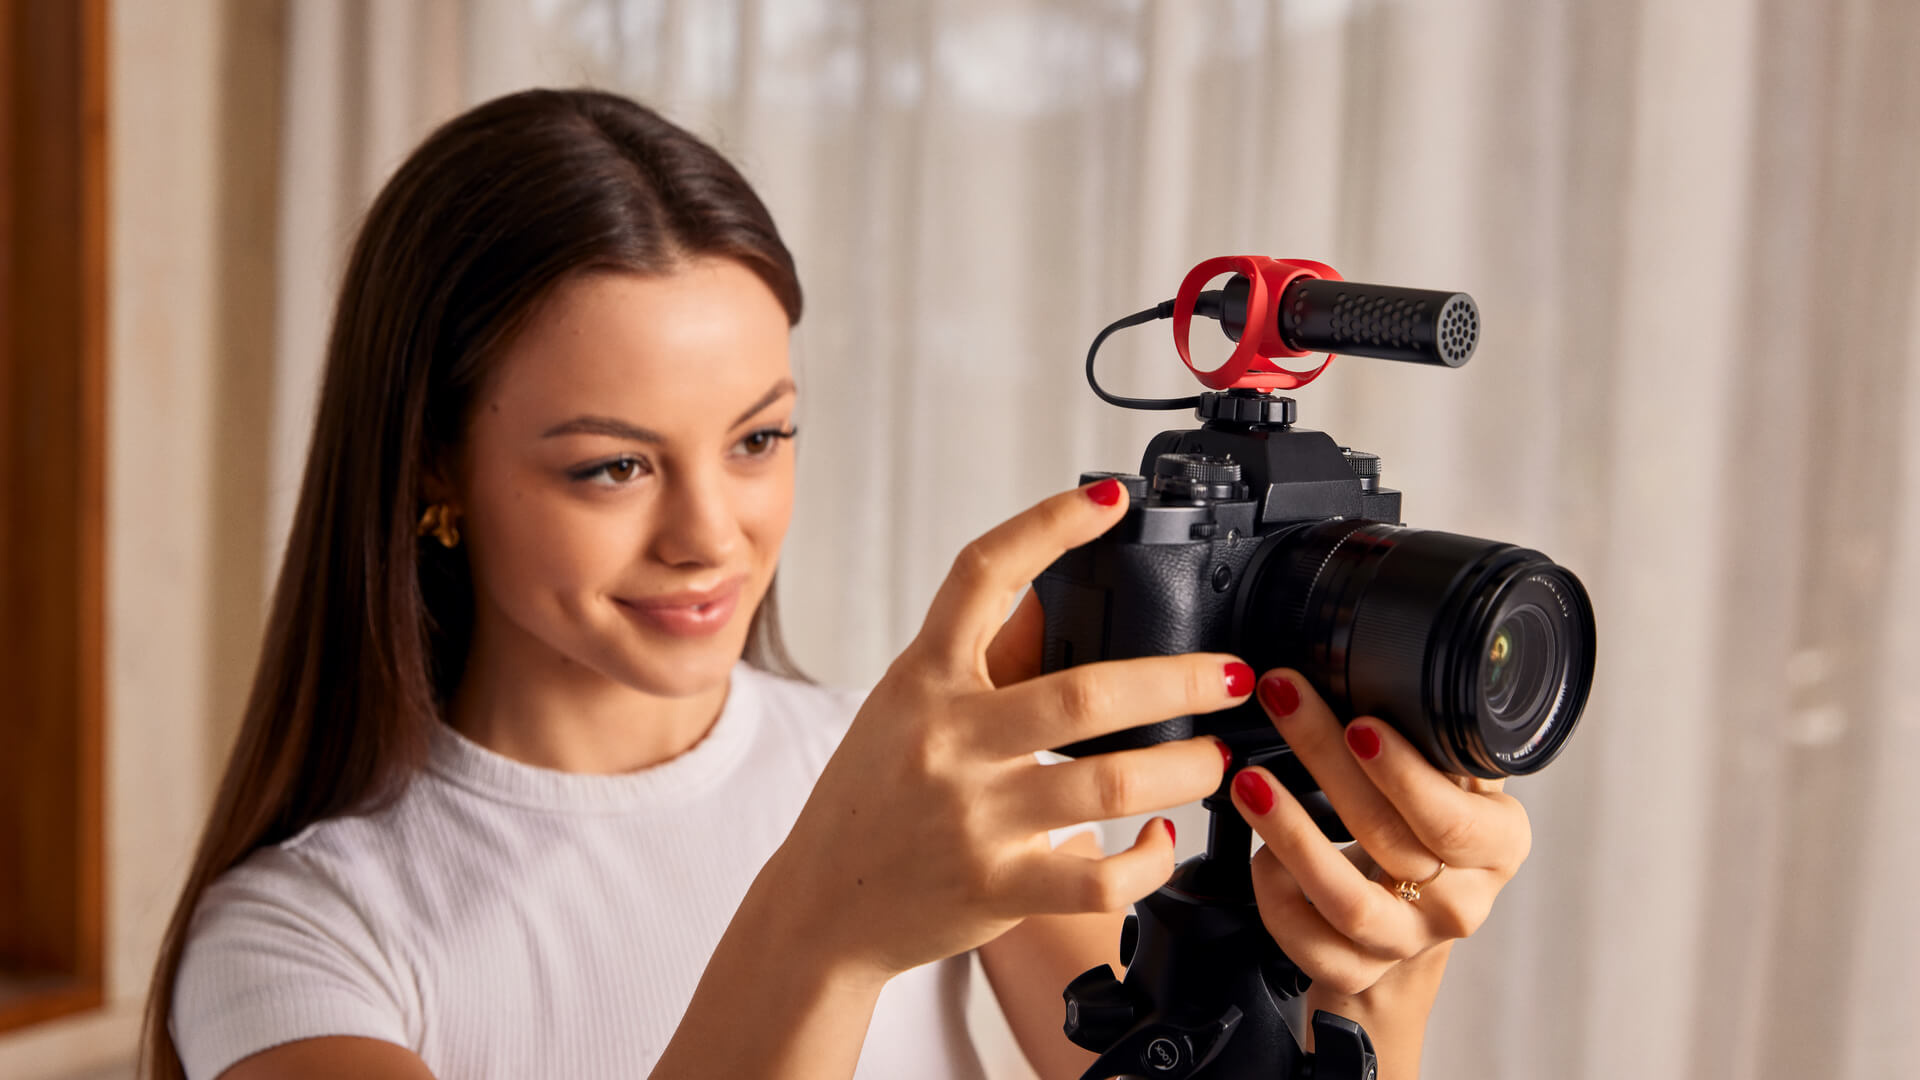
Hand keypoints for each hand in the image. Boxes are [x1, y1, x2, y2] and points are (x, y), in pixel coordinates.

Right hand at [771, 479, 1239, 982]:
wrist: (825, 907)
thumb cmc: (870, 800)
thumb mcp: (906, 704)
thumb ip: (980, 653)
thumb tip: (1053, 587)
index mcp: (924, 679)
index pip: (982, 577)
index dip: (1047, 526)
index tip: (1107, 500)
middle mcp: (948, 740)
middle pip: (1084, 694)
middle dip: (1180, 680)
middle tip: (1233, 675)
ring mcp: (973, 817)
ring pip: (1111, 785)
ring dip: (1185, 767)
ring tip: (1217, 756)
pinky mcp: (996, 887)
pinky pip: (1097, 878)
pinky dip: (1150, 858)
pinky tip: (1164, 839)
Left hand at [1227, 670, 1531, 997]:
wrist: (1407, 934)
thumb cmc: (1426, 837)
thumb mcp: (1452, 784)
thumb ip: (1442, 738)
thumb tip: (1402, 657)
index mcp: (1496, 844)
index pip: (1454, 816)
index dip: (1407, 774)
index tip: (1360, 722)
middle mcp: (1460, 900)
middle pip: (1390, 837)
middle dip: (1326, 758)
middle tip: (1283, 701)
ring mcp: (1406, 942)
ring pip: (1348, 899)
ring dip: (1292, 833)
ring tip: (1249, 779)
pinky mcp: (1356, 972)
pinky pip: (1308, 941)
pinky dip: (1275, 894)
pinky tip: (1258, 854)